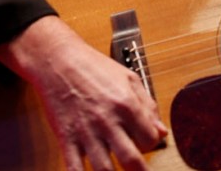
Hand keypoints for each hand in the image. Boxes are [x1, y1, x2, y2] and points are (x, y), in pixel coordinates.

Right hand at [0, 15, 167, 169]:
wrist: (59, 61)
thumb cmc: (94, 67)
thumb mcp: (128, 78)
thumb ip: (147, 105)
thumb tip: (161, 131)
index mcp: (126, 103)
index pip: (150, 138)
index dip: (151, 143)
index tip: (145, 143)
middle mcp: (108, 120)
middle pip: (131, 161)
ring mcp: (86, 132)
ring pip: (104, 170)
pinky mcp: (66, 138)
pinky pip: (75, 169)